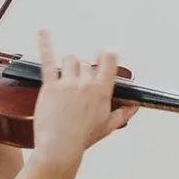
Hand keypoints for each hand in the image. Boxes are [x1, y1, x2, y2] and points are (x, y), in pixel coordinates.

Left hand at [28, 31, 137, 166]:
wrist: (60, 146)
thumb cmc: (83, 138)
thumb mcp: (108, 126)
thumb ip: (123, 113)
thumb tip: (135, 106)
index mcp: (102, 91)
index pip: (108, 61)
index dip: (106, 57)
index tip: (104, 55)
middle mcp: (86, 83)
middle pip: (86, 64)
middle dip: (83, 71)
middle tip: (78, 87)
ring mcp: (67, 83)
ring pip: (70, 60)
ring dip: (69, 66)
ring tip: (65, 79)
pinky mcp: (49, 86)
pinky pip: (47, 61)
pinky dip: (45, 44)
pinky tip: (43, 32)